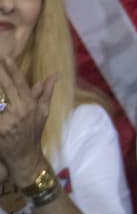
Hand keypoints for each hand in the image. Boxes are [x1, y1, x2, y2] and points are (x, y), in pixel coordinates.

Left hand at [0, 57, 55, 184]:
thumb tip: (54, 76)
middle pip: (7, 88)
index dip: (13, 70)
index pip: (21, 84)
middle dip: (0, 74)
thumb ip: (46, 93)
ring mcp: (8, 121)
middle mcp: (20, 111)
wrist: (25, 156)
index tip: (5, 57)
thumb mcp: (43, 112)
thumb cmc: (33, 132)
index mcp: (30, 105)